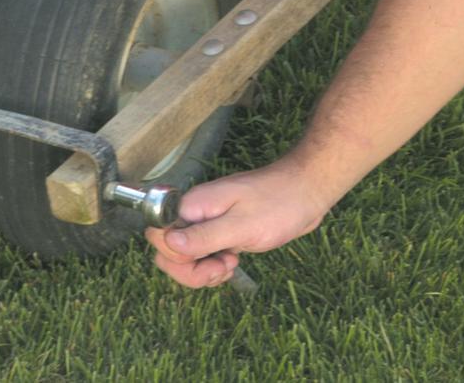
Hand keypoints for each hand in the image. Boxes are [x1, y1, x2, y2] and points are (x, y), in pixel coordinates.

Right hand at [145, 152, 331, 287]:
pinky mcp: (219, 232)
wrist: (304, 192)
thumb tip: (168, 244)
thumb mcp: (242, 225)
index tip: (204, 258)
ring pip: (184, 258)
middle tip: (221, 267)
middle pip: (167, 251)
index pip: (158, 234)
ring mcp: (206, 223)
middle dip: (189, 270)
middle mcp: (194, 213)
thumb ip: (203, 237)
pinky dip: (212, 267)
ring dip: (203, 271)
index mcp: (193, 205)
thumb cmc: (278, 203)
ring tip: (230, 265)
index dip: (174, 255)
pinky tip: (232, 263)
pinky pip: (201, 256)